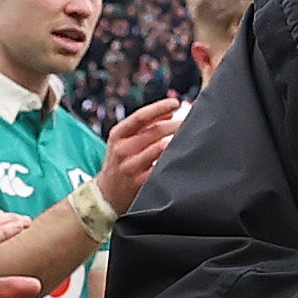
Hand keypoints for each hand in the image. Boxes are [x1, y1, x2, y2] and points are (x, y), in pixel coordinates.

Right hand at [96, 98, 185, 212]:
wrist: (106, 194)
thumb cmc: (119, 162)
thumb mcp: (124, 141)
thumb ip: (145, 125)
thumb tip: (169, 111)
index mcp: (118, 135)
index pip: (140, 116)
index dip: (159, 107)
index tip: (175, 103)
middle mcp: (122, 149)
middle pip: (154, 132)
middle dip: (175, 125)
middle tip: (190, 121)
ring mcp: (131, 166)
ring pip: (160, 148)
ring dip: (177, 141)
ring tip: (189, 136)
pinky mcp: (140, 182)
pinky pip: (161, 167)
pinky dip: (172, 159)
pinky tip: (182, 155)